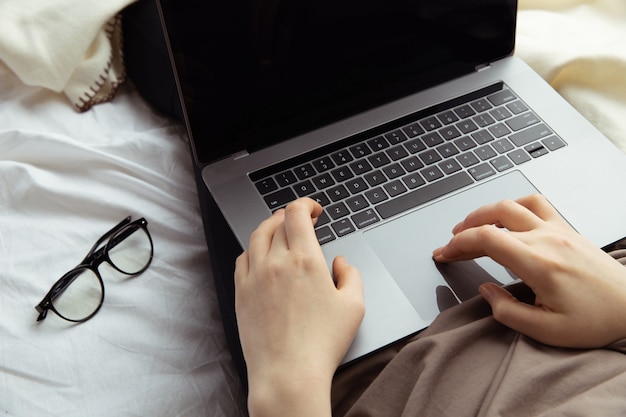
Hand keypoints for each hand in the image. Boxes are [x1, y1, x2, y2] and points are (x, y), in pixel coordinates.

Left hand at [235, 198, 364, 416]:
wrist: (288, 374)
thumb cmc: (321, 344)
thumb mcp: (354, 306)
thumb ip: (351, 275)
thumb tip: (339, 263)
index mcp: (305, 260)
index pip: (296, 213)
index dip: (306, 204)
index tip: (314, 210)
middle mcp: (276, 262)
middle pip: (277, 221)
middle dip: (291, 215)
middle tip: (302, 220)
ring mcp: (255, 277)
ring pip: (256, 236)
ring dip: (270, 227)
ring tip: (280, 230)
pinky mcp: (242, 293)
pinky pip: (242, 258)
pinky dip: (253, 249)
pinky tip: (261, 255)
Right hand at [433, 194, 625, 347]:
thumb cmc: (597, 321)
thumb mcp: (547, 331)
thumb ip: (508, 312)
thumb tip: (487, 291)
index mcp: (539, 263)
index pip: (486, 238)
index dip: (457, 244)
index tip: (444, 253)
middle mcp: (547, 239)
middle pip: (492, 220)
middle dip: (463, 231)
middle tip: (450, 245)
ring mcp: (559, 231)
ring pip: (512, 205)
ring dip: (485, 212)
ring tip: (470, 226)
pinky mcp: (568, 230)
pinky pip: (536, 204)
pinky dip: (513, 205)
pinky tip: (506, 216)